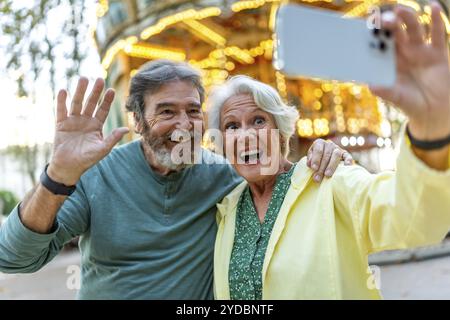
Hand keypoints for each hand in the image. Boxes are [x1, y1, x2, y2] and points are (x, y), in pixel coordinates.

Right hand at [48, 77, 128, 185]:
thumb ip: (113, 138)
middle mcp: (85, 121)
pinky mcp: (61, 124)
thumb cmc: (87, 160)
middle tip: (99, 79)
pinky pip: (61, 110)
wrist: (68, 167)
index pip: (103, 110)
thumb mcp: (102, 149)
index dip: (107, 100)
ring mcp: (73, 121)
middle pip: (91, 103)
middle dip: (95, 91)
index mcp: (96, 126)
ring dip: (80, 91)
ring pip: (77, 103)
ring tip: (83, 78)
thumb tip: (127, 129)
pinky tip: (64, 90)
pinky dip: (61, 101)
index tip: (112, 90)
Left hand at [307, 139, 352, 182]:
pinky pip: (347, 156)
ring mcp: (338, 148)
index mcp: (319, 143)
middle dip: (322, 167)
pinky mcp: (345, 154)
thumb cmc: (315, 159)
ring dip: (331, 166)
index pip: (318, 150)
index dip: (316, 159)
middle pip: (326, 155)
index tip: (314, 168)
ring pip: (336, 155)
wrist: (323, 157)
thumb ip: (309, 160)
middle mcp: (329, 144)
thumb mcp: (310, 157)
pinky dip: (348, 161)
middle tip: (317, 178)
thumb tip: (310, 164)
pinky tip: (346, 166)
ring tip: (327, 175)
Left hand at [370, 2, 449, 140]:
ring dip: (407, 17)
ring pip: (413, 28)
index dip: (374, 35)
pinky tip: (432, 7)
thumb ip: (385, 91)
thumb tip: (371, 86)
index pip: (380, 44)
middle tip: (381, 18)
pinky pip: (437, 33)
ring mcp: (420, 50)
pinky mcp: (437, 52)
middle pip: (394, 32)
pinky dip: (436, 20)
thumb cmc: (410, 103)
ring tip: (400, 10)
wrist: (433, 111)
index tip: (366, 27)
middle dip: (388, 23)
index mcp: (389, 62)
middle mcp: (403, 53)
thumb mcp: (397, 98)